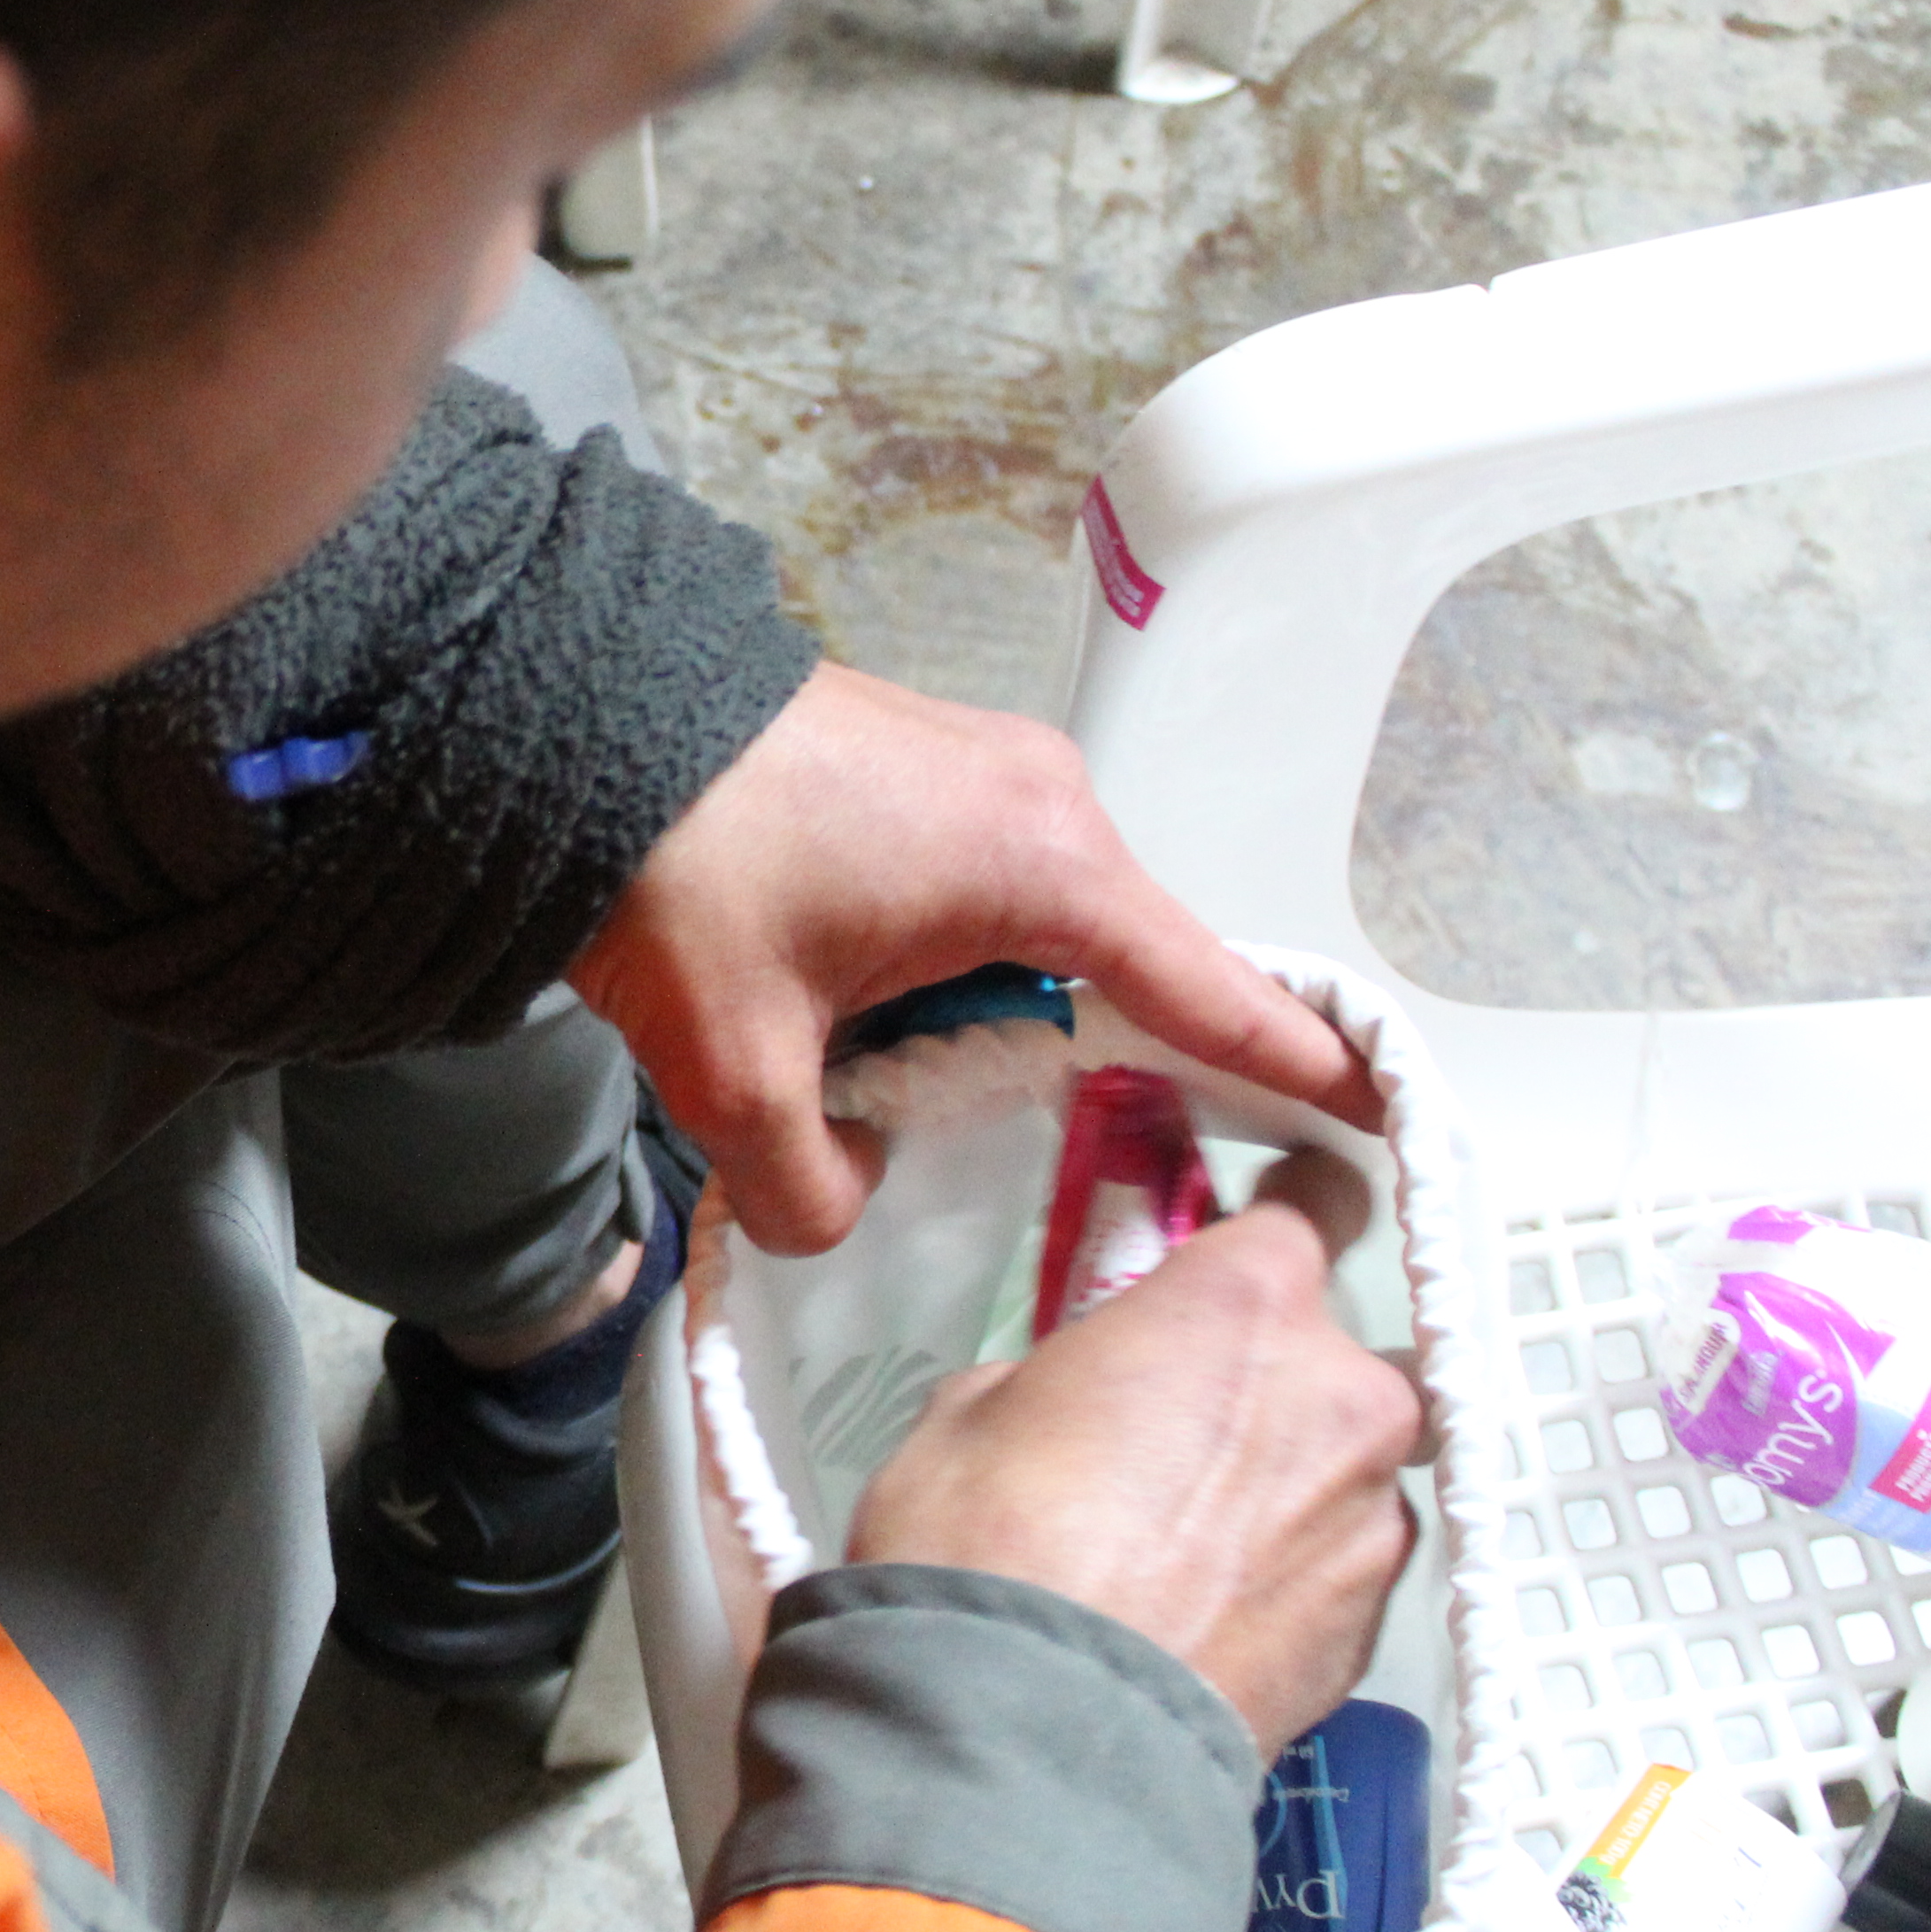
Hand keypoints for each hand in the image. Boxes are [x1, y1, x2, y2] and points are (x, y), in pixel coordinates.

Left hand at [569, 662, 1377, 1255]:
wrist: (561, 716)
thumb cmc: (670, 853)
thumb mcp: (735, 1066)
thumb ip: (808, 1180)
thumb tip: (837, 1215)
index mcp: (1042, 861)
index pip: (1207, 984)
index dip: (1288, 1059)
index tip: (1369, 1106)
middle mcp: (1038, 801)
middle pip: (1120, 965)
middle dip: (1092, 1063)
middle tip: (1082, 1147)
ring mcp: (982, 774)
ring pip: (1037, 933)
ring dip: (988, 1016)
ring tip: (915, 1083)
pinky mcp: (919, 772)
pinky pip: (981, 891)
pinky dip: (950, 962)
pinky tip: (878, 1017)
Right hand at [845, 1151, 1422, 1754]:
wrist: (1027, 1733)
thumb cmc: (985, 1548)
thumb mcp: (979, 1406)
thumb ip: (1073, 1373)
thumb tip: (1088, 1401)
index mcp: (1246, 1305)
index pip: (1315, 1208)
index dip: (1284, 1215)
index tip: (1258, 1232)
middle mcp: (1340, 1396)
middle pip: (1340, 1356)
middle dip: (1275, 1384)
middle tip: (1182, 1431)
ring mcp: (1370, 1520)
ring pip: (1348, 1471)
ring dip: (1288, 1489)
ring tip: (1184, 1549)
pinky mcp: (1370, 1631)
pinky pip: (1339, 1571)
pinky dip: (1288, 1580)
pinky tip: (1202, 1613)